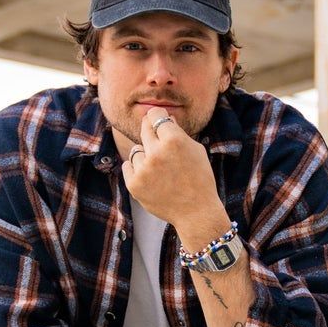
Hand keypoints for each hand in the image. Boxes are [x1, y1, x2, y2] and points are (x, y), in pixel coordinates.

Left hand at [121, 107, 223, 227]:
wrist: (196, 212)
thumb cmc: (200, 179)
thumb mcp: (196, 150)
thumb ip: (178, 132)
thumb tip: (165, 118)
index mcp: (174, 140)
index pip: (155, 115)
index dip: (158, 116)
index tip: (158, 119)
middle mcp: (156, 152)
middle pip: (144, 129)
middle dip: (151, 131)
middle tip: (158, 141)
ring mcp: (143, 169)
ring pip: (136, 150)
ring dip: (145, 155)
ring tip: (160, 169)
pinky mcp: (134, 184)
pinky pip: (127, 166)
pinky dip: (136, 169)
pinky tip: (151, 177)